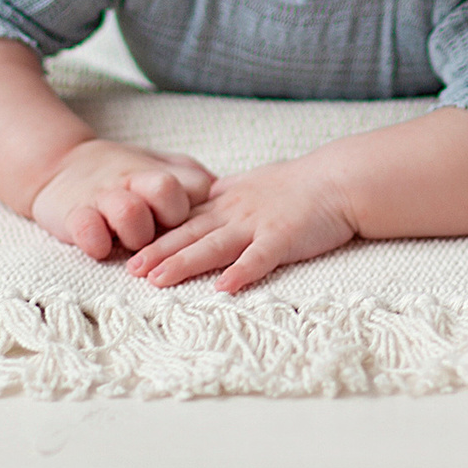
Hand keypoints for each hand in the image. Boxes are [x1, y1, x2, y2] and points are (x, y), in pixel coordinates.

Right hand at [28, 140, 214, 261]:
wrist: (63, 165)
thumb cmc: (126, 175)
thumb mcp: (161, 167)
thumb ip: (192, 177)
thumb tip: (230, 188)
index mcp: (160, 174)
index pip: (196, 187)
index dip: (198, 206)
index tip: (193, 220)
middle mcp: (134, 182)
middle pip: (166, 191)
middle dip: (170, 217)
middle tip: (162, 235)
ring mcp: (104, 197)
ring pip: (130, 212)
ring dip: (135, 233)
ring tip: (130, 244)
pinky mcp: (73, 214)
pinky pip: (87, 229)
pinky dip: (97, 242)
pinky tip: (101, 248)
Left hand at [124, 155, 358, 293]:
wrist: (338, 180)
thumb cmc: (299, 185)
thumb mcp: (254, 183)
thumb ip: (227, 194)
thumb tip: (202, 200)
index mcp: (228, 201)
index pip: (185, 220)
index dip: (156, 234)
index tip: (129, 248)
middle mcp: (236, 212)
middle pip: (190, 234)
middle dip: (158, 252)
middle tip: (129, 270)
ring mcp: (258, 224)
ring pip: (214, 246)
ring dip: (184, 263)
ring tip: (158, 280)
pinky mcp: (283, 238)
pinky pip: (259, 258)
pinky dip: (241, 272)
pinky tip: (223, 288)